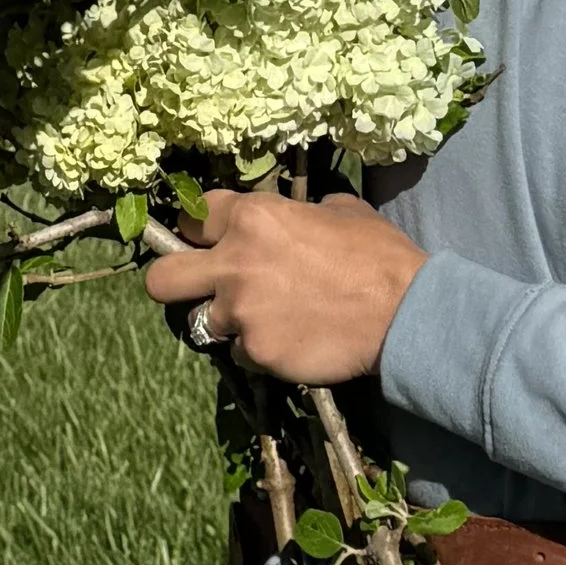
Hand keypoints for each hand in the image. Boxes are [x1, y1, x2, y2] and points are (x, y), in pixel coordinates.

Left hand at [143, 189, 427, 386]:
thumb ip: (299, 212)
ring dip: (229, 323)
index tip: (210, 242)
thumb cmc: (377, 254)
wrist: (405, 312)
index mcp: (251, 217)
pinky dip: (260, 351)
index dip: (201, 231)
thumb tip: (295, 216)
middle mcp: (233, 263)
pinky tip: (291, 343)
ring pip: (204, 323)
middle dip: (176, 283)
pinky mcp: (257, 352)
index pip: (193, 217)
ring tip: (267, 322)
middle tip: (205, 290)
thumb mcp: (338, 210)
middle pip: (161, 279)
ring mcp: (241, 312)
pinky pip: (242, 354)